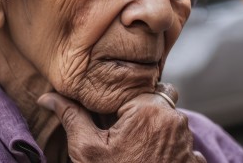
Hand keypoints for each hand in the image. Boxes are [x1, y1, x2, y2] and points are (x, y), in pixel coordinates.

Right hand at [38, 84, 205, 162]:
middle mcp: (176, 120)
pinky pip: (183, 145)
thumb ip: (71, 116)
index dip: (122, 102)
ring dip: (157, 131)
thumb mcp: (86, 149)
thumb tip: (47, 97)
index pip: (137, 88)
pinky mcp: (195, 161)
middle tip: (124, 136)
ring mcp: (189, 142)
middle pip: (159, 101)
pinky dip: (170, 151)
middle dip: (143, 113)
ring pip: (172, 122)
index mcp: (150, 109)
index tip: (112, 118)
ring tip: (135, 152)